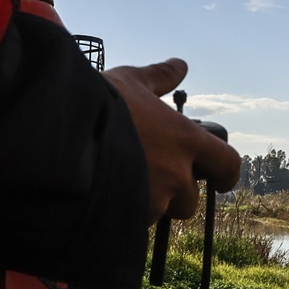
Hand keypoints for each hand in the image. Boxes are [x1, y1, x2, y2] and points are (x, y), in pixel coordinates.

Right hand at [106, 58, 242, 222]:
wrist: (61, 134)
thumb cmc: (99, 102)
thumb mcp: (131, 81)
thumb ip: (160, 77)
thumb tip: (180, 66)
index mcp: (185, 140)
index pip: (228, 164)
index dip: (225, 174)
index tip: (220, 179)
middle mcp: (177, 174)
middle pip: (191, 199)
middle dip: (176, 194)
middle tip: (152, 177)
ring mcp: (154, 199)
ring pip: (161, 213)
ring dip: (150, 204)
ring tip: (123, 183)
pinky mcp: (130, 218)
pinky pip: (136, 223)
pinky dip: (127, 213)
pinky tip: (107, 194)